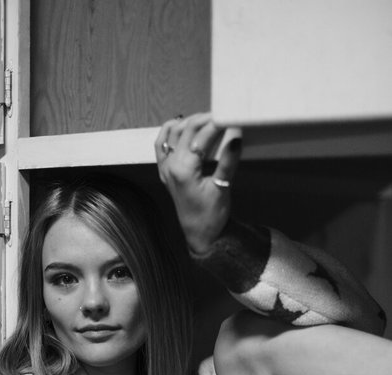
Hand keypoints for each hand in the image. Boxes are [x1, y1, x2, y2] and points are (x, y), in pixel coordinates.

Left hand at [155, 113, 240, 253]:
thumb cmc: (212, 215)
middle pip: (186, 129)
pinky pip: (160, 144)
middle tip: (224, 115)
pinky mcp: (165, 171)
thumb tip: (236, 135)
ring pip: (173, 132)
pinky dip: (168, 131)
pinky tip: (180, 124)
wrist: (200, 234)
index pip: (201, 136)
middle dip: (205, 119)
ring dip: (189, 122)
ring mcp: (165, 168)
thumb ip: (228, 160)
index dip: (218, 124)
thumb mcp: (223, 187)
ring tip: (209, 120)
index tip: (232, 116)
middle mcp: (170, 165)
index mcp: (183, 169)